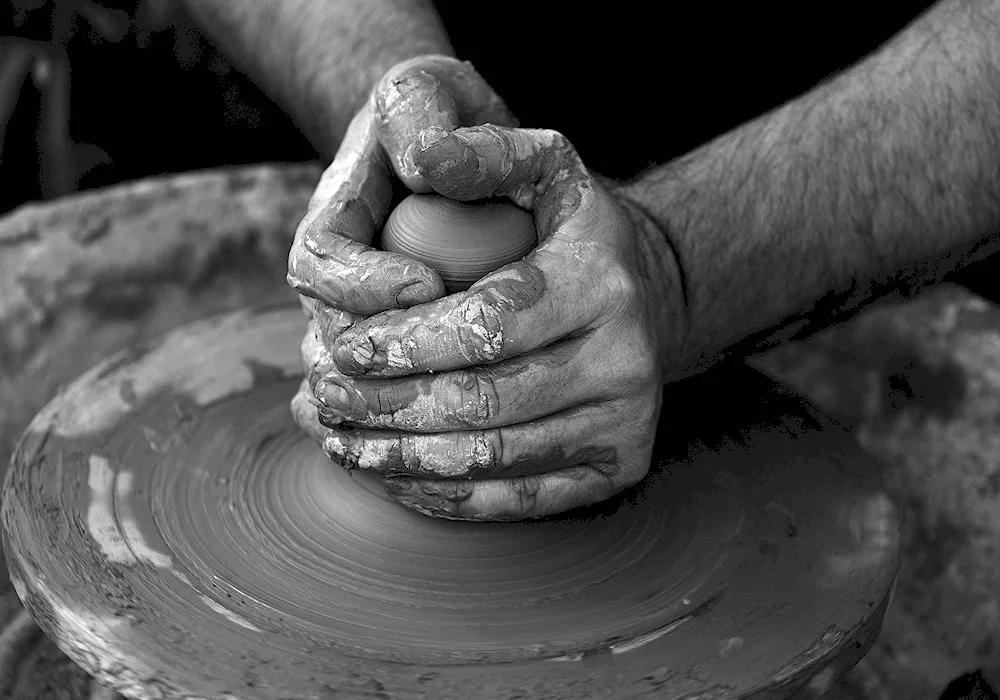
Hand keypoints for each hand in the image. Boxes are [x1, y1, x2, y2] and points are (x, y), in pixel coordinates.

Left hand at [289, 57, 685, 520]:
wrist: (645, 299)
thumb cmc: (571, 235)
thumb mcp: (545, 167)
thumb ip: (485, 154)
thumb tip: (426, 158)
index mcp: (602, 283)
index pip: (487, 326)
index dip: (406, 343)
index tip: (346, 348)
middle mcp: (627, 361)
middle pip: (483, 402)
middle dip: (388, 406)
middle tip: (326, 397)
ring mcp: (626, 424)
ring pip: (492, 459)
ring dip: (400, 458)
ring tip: (340, 438)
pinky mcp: (617, 470)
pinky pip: (516, 501)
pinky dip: (440, 496)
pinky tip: (388, 474)